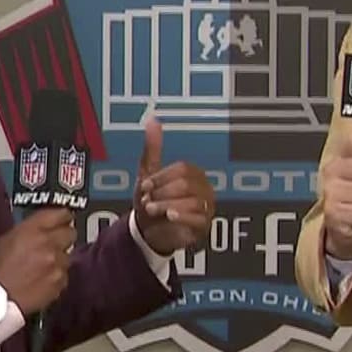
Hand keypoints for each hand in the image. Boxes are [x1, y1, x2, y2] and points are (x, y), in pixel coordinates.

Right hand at [0, 208, 75, 314]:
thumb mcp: (9, 238)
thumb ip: (31, 229)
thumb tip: (45, 226)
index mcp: (34, 229)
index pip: (61, 214)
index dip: (63, 217)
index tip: (64, 219)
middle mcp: (49, 243)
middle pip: (70, 233)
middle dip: (63, 237)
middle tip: (54, 243)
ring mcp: (57, 263)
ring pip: (67, 256)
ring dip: (58, 259)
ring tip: (41, 266)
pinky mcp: (60, 281)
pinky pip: (64, 274)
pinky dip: (56, 276)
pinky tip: (42, 279)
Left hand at [133, 117, 214, 254]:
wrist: (148, 231)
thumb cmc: (152, 200)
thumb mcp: (149, 172)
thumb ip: (152, 148)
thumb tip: (152, 120)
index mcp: (193, 173)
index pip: (182, 169)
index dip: (161, 178)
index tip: (145, 186)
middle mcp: (204, 188)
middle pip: (186, 184)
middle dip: (162, 193)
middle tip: (148, 200)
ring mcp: (206, 207)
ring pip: (192, 201)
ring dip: (166, 205)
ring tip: (153, 210)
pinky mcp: (204, 225)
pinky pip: (199, 218)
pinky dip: (182, 216)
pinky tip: (169, 217)